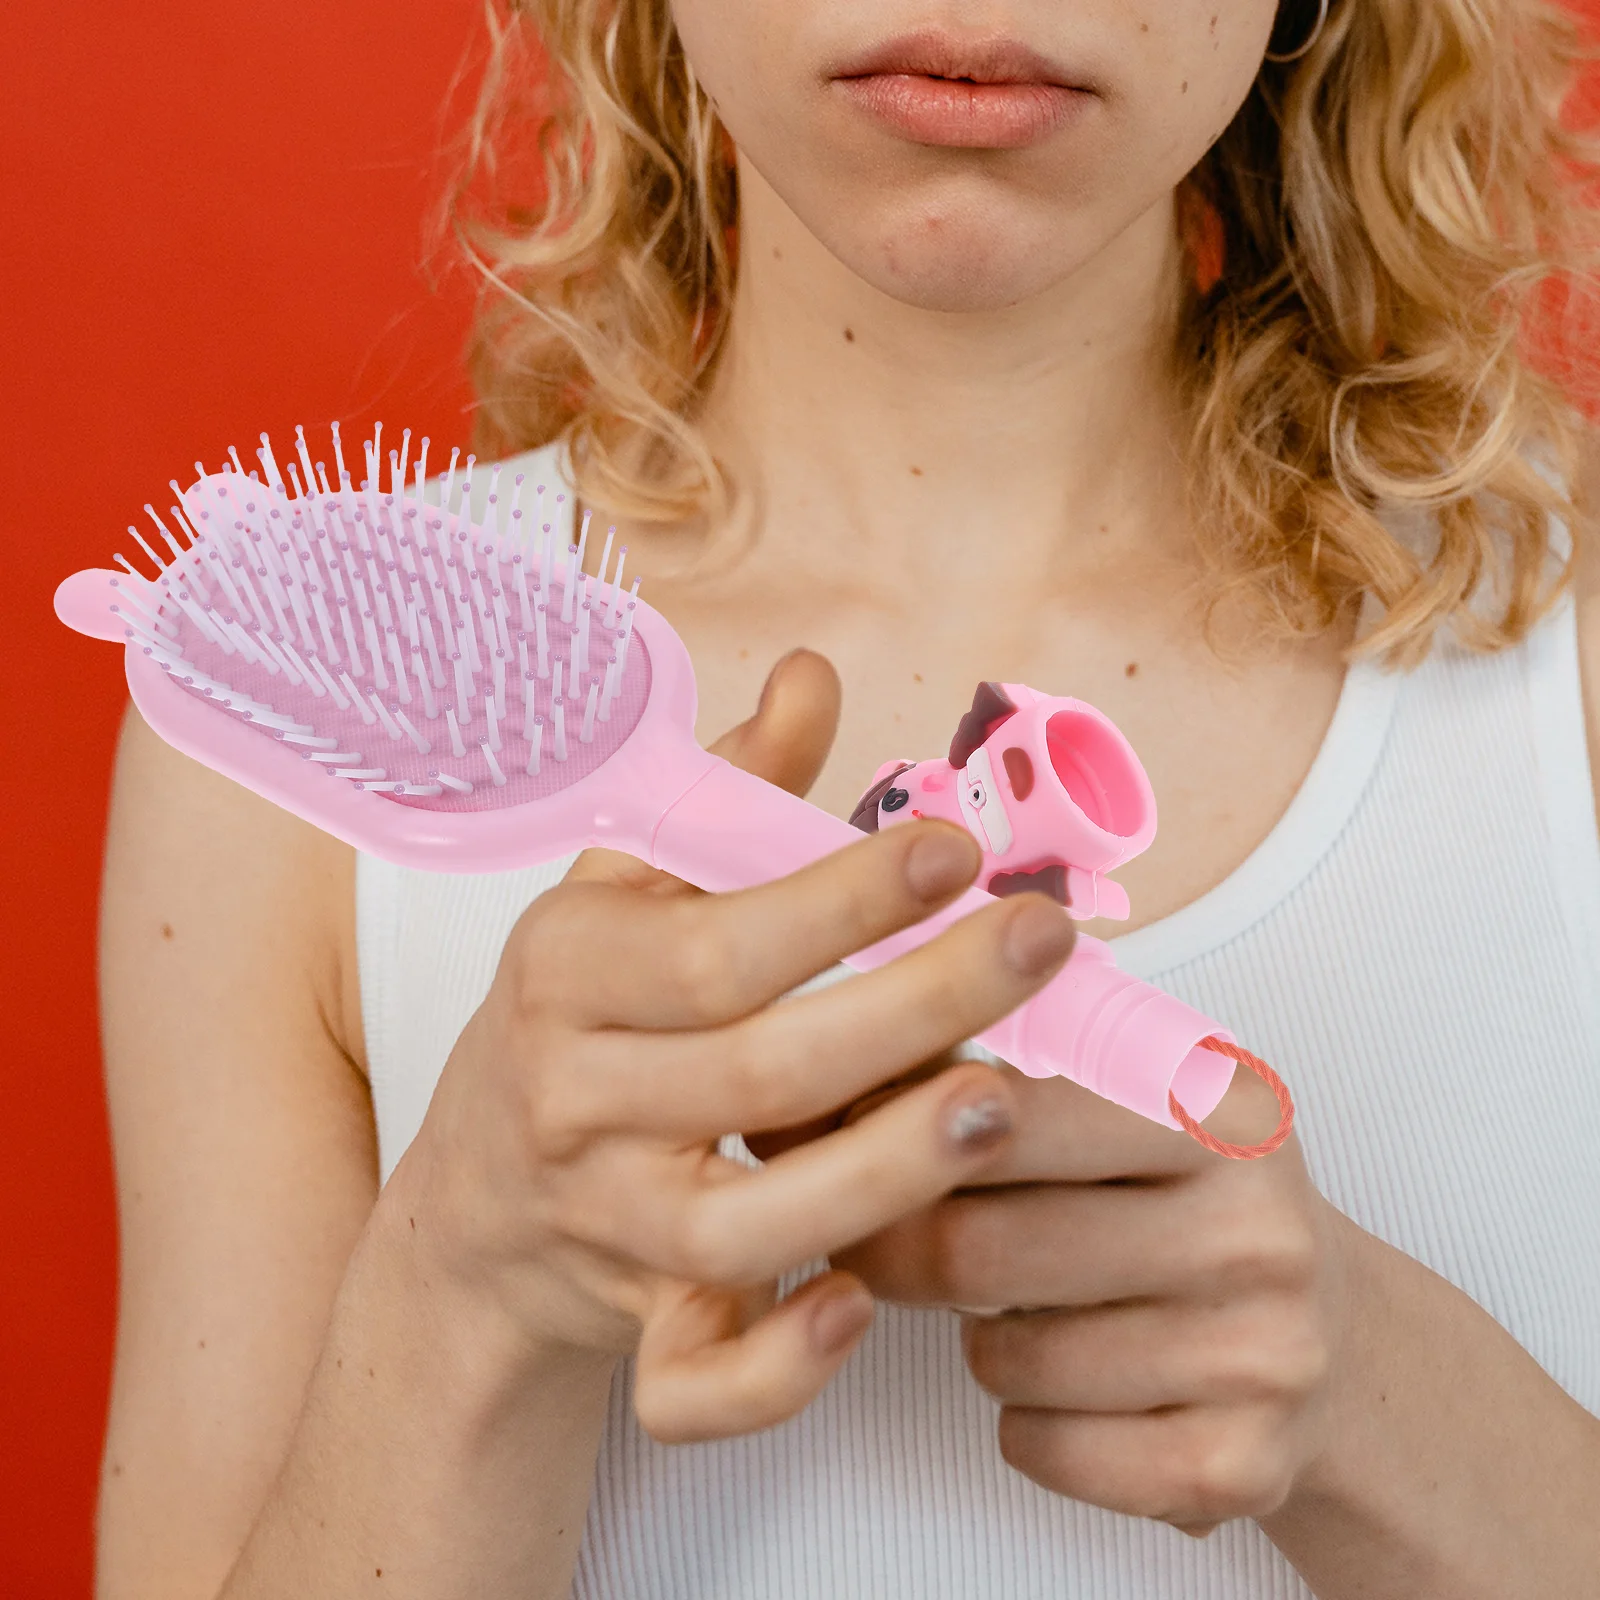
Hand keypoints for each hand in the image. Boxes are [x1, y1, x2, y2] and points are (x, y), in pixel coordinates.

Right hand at [388, 651, 1080, 1444]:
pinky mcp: (635, 1324)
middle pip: (756, 1071)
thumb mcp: (623, 892)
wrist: (479, 1202)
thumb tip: (812, 675)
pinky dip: (776, 1366)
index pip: (716, 942)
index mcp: (567, 973)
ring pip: (742, 1223)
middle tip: (1039, 948)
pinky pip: (692, 1380)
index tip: (956, 851)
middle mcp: (576, 1101)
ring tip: (1003, 1097)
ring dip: (883, 1168)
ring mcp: (605, 1224)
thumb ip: (721, 788)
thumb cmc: (581, 1017)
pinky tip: (862, 1303)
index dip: (840, 898)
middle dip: (913, 1006)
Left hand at [833, 1061, 1351, 1538]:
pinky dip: (1026, 1422)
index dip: (900, 1133)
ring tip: (1020, 1308)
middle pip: (980, 1251)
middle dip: (896, 1250)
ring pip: (1004, 1361)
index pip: (1003, 1117)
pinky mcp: (1239, 1466)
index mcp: (1218, 1110)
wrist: (1328, 1332)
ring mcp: (1259, 1355)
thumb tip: (825, 1094)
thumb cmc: (1185, 1201)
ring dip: (977, 1341)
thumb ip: (999, 1079)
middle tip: (867, 1239)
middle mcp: (1255, 1229)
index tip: (849, 1139)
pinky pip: (1046, 1448)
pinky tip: (1067, 1382)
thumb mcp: (1131, 1100)